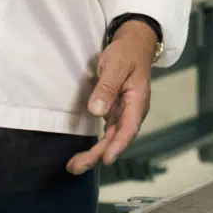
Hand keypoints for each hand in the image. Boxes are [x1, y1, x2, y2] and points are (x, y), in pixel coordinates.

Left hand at [66, 21, 156, 175]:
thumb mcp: (116, 65)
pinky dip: (98, 144)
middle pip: (118, 138)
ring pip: (112, 139)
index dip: (118, 145)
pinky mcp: (116, 112)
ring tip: (75, 166)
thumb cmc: (126, 53)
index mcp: (137, 101)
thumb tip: (96, 111)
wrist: (134, 45)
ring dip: (95, 153)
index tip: (106, 159)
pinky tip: (85, 154)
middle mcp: (132, 112)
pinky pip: (108, 133)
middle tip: (76, 167)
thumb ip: (107, 87)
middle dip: (98, 155)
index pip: (129, 128)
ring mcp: (124, 113)